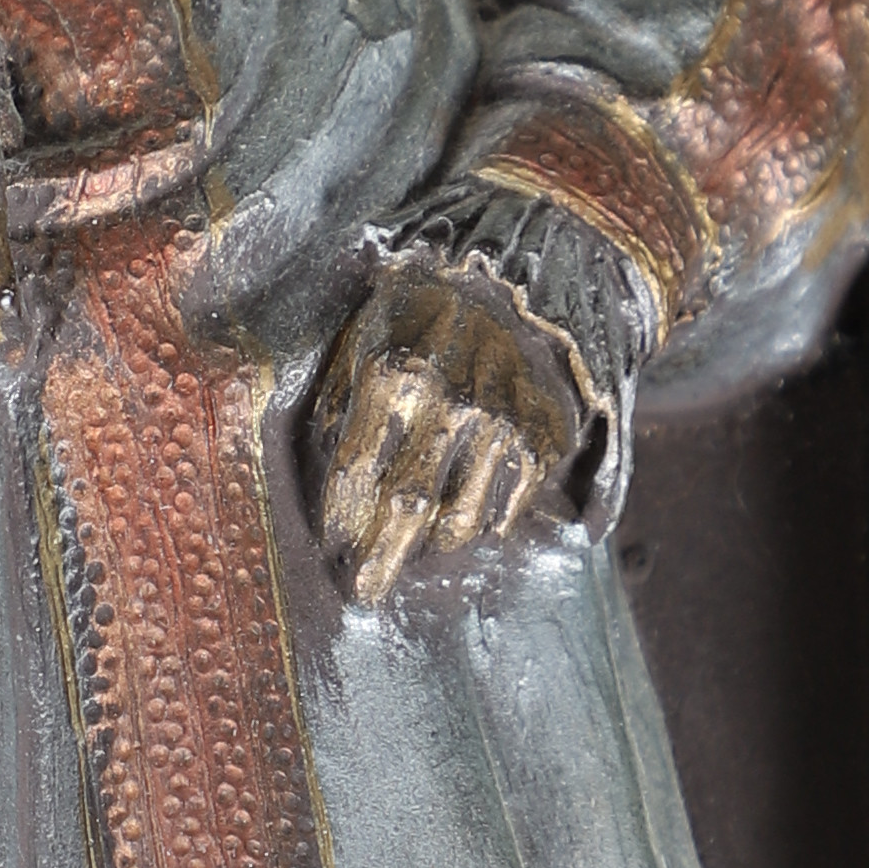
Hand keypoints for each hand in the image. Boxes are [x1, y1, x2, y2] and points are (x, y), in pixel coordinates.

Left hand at [306, 259, 591, 601]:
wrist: (524, 275)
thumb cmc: (426, 309)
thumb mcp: (368, 335)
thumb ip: (342, 400)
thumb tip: (327, 468)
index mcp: (394, 376)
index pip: (357, 471)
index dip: (341, 516)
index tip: (333, 544)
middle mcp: (449, 407)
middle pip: (406, 507)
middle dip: (380, 559)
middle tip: (364, 592)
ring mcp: (500, 426)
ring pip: (460, 519)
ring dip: (431, 545)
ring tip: (415, 551)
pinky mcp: (541, 439)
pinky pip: (507, 508)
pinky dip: (482, 526)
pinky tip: (465, 525)